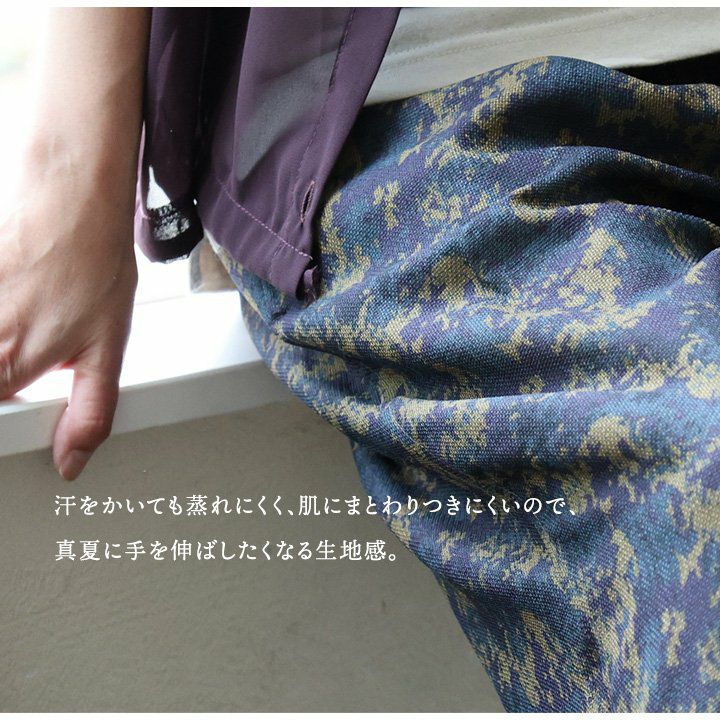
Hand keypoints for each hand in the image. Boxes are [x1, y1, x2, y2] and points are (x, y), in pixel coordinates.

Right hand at [0, 7, 149, 479]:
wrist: (72, 201)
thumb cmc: (93, 267)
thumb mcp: (108, 350)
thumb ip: (89, 413)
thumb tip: (71, 462)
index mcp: (7, 368)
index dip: (5, 434)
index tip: (17, 435)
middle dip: (10, 385)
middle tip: (28, 370)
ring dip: (8, 358)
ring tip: (33, 330)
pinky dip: (2, 321)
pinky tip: (19, 313)